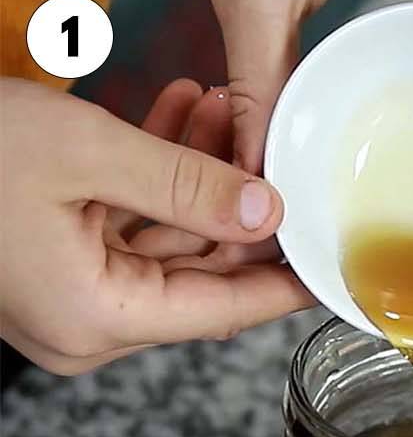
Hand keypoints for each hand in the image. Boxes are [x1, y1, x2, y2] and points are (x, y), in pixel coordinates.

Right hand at [0, 77, 312, 375]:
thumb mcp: (85, 155)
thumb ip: (186, 186)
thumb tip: (268, 212)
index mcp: (97, 319)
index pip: (225, 310)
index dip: (287, 281)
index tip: (338, 261)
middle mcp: (85, 326)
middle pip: (199, 273)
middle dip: (238, 203)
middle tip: (270, 144)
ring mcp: (66, 299)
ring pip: (164, 241)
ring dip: (196, 175)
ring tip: (224, 109)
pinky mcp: (51, 266)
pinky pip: (123, 228)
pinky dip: (152, 178)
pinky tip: (182, 117)